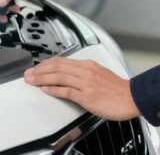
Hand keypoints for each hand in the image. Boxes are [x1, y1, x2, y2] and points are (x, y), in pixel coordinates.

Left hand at [24, 57, 140, 120]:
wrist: (131, 97)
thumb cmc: (117, 88)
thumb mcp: (99, 74)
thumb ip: (83, 73)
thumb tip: (68, 75)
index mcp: (87, 65)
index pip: (61, 61)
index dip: (46, 64)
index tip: (36, 67)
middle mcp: (85, 71)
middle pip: (57, 67)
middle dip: (40, 70)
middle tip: (28, 74)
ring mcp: (85, 83)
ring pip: (59, 77)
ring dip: (42, 79)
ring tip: (32, 80)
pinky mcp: (87, 96)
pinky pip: (67, 91)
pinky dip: (54, 90)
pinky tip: (46, 90)